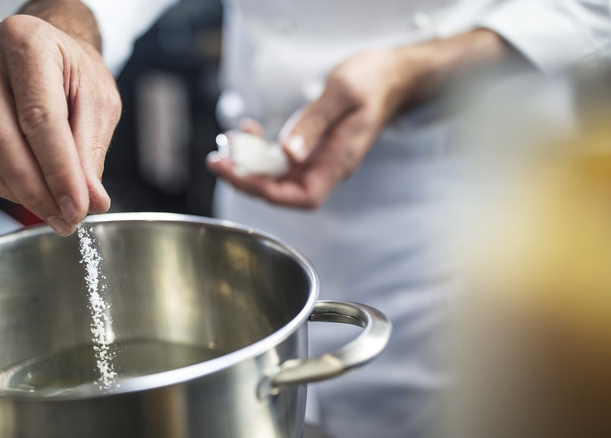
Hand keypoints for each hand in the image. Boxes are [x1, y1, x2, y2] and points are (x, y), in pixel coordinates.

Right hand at [0, 14, 120, 235]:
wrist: (47, 50)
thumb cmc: (73, 70)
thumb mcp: (98, 101)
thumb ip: (91, 150)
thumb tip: (91, 200)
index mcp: (26, 41)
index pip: (39, 118)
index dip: (59, 171)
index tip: (78, 208)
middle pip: (2, 140)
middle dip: (38, 191)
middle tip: (67, 218)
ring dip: (17, 193)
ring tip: (52, 210)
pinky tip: (24, 191)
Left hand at [207, 29, 511, 208]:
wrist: (392, 77)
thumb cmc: (374, 83)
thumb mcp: (343, 94)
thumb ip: (314, 124)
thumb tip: (288, 153)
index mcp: (339, 160)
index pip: (301, 196)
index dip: (267, 192)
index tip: (239, 174)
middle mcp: (327, 166)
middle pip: (283, 190)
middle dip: (247, 178)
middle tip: (218, 160)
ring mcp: (319, 159)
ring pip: (278, 175)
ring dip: (249, 164)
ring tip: (227, 145)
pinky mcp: (312, 148)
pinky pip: (282, 158)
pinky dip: (260, 149)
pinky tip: (248, 132)